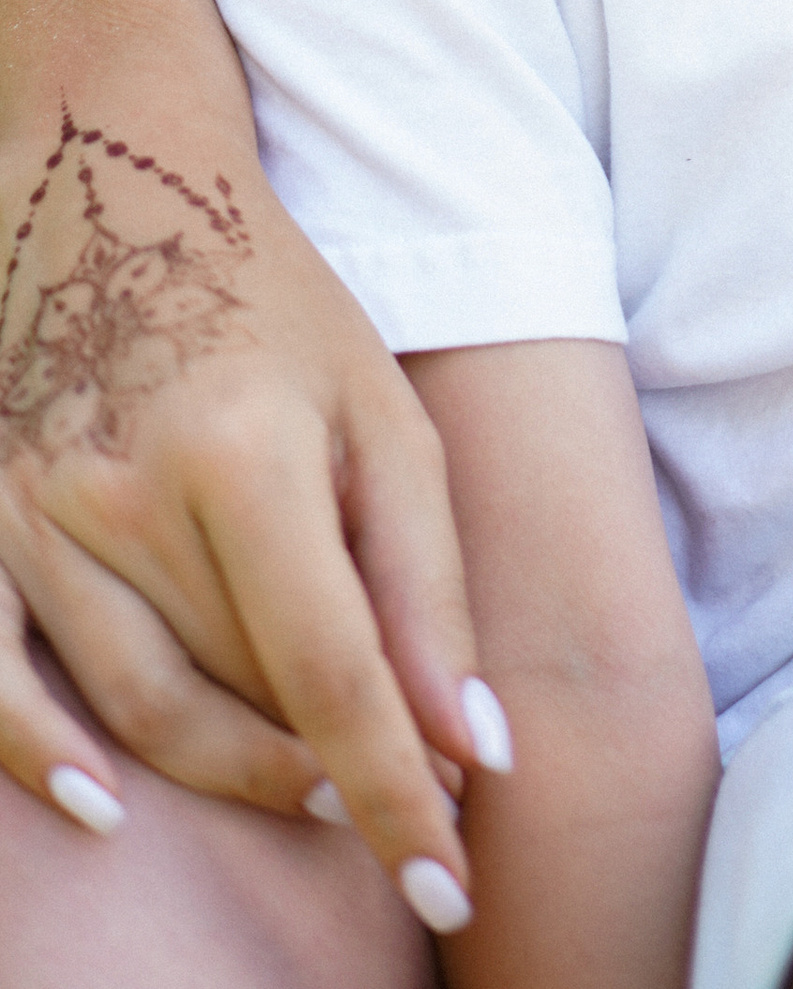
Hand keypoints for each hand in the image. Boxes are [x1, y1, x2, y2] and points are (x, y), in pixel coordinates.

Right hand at [0, 111, 490, 925]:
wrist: (117, 191)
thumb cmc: (276, 304)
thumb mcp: (382, 409)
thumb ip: (425, 578)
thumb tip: (473, 741)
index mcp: (246, 454)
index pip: (331, 672)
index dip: (395, 789)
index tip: (448, 876)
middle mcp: (127, 495)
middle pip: (241, 692)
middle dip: (333, 768)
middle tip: (406, 803)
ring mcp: (38, 515)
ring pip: (140, 707)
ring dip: (235, 771)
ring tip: (319, 789)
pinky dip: (39, 757)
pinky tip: (101, 810)